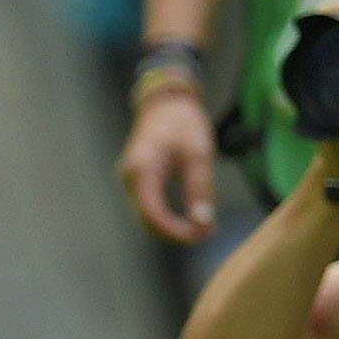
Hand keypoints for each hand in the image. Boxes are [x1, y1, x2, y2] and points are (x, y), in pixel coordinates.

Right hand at [120, 84, 219, 242]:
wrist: (166, 103)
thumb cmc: (183, 123)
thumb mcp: (199, 153)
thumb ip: (200, 189)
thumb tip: (203, 223)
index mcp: (142, 169)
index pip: (153, 213)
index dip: (175, 231)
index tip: (201, 236)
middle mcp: (130, 178)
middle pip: (148, 220)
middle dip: (176, 233)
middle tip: (208, 233)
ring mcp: (131, 181)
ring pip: (148, 218)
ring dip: (173, 228)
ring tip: (204, 228)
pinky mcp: (137, 183)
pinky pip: (150, 208)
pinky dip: (169, 219)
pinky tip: (192, 220)